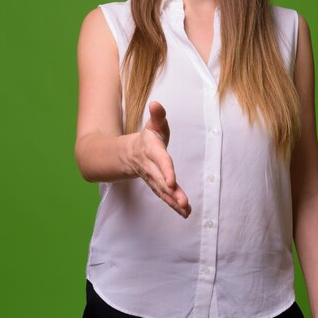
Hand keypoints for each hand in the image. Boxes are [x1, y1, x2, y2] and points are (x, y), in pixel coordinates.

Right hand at [130, 101, 190, 218]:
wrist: (131, 154)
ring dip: (174, 202)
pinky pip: (165, 197)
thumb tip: (156, 104)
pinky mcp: (157, 186)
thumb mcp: (154, 124)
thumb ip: (157, 115)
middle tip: (183, 203)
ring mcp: (153, 179)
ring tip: (186, 211)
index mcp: (152, 151)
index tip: (171, 182)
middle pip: (162, 181)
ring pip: (163, 192)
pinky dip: (174, 206)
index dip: (166, 171)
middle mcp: (151, 167)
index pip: (161, 161)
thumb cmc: (149, 137)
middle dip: (172, 193)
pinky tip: (185, 213)